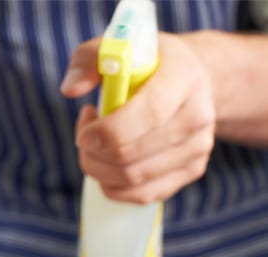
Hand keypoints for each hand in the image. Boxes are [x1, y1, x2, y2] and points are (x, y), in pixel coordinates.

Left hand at [61, 33, 215, 203]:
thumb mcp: (115, 49)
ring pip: (132, 180)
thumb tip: (71, 89)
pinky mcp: (191, 171)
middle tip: (85, 136)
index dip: (106, 133)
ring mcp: (198, 148)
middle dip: (92, 153)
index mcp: (183, 78)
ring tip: (96, 146)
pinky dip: (113, 185)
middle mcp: (197, 116)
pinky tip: (108, 164)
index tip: (84, 133)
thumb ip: (86, 61)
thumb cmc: (145, 67)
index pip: (146, 115)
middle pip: (130, 157)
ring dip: (99, 169)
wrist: (189, 83)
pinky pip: (141, 195)